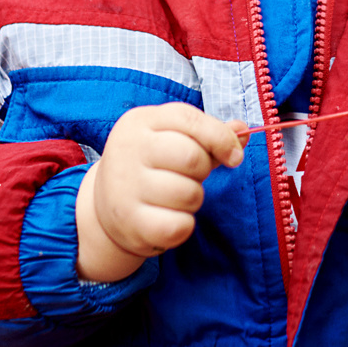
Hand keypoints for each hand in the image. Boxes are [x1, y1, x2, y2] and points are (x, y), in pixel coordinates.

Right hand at [76, 104, 243, 282]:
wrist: (105, 205)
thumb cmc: (150, 166)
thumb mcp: (172, 139)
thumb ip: (208, 134)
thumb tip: (242, 130)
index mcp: (139, 122)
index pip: (189, 120)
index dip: (221, 138)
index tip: (234, 156)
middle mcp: (128, 150)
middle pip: (191, 157)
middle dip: (203, 172)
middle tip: (190, 178)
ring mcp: (125, 187)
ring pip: (190, 194)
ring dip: (194, 200)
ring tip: (174, 198)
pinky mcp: (130, 222)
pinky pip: (180, 225)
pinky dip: (184, 225)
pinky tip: (168, 218)